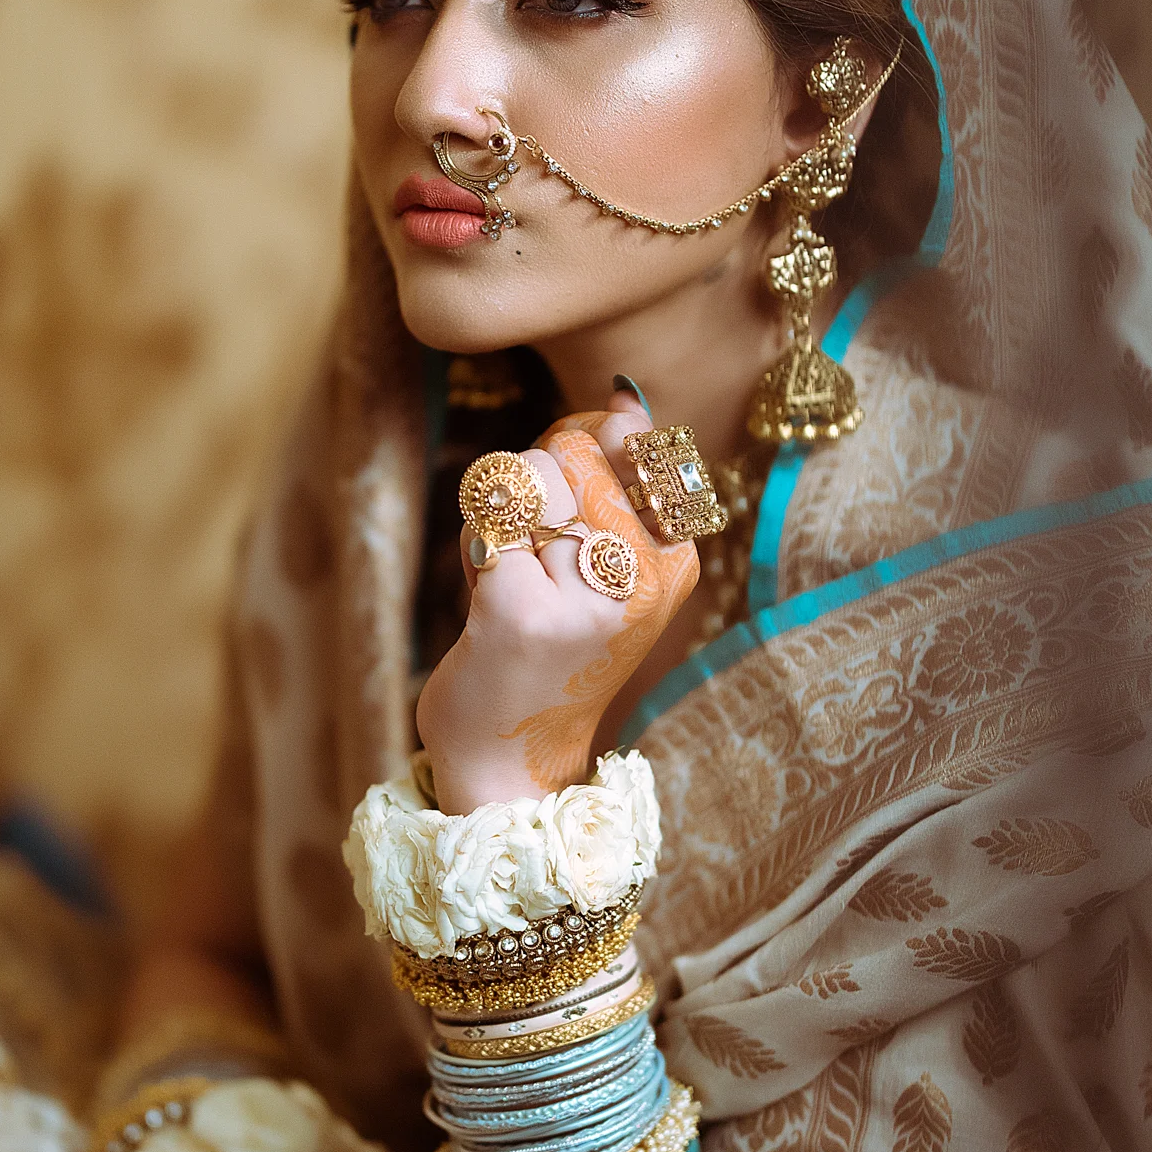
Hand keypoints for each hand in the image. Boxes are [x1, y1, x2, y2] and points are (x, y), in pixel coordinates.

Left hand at [417, 394, 698, 812]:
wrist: (511, 755)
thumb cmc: (554, 648)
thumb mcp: (608, 564)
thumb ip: (616, 478)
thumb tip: (625, 395)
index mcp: (677, 562)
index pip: (634, 444)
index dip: (583, 456)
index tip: (569, 515)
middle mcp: (643, 579)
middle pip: (569, 452)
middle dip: (534, 490)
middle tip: (536, 563)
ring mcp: (585, 598)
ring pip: (523, 477)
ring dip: (500, 519)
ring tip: (514, 580)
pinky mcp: (520, 611)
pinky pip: (484, 518)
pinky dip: (474, 549)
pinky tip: (489, 600)